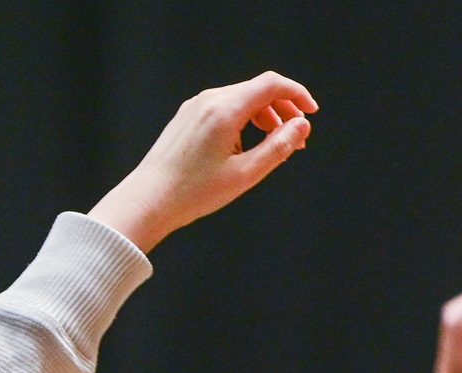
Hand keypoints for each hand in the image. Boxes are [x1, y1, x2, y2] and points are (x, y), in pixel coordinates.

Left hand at [88, 73, 316, 253]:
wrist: (150, 199)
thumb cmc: (194, 192)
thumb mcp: (245, 175)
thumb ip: (277, 148)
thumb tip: (301, 127)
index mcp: (225, 109)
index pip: (270, 84)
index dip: (296, 94)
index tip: (311, 112)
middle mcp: (210, 99)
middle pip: (257, 90)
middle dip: (282, 110)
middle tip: (296, 138)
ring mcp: (196, 105)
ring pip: (241, 99)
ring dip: (264, 116)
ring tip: (275, 144)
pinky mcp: (188, 115)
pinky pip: (224, 107)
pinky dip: (243, 119)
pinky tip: (247, 145)